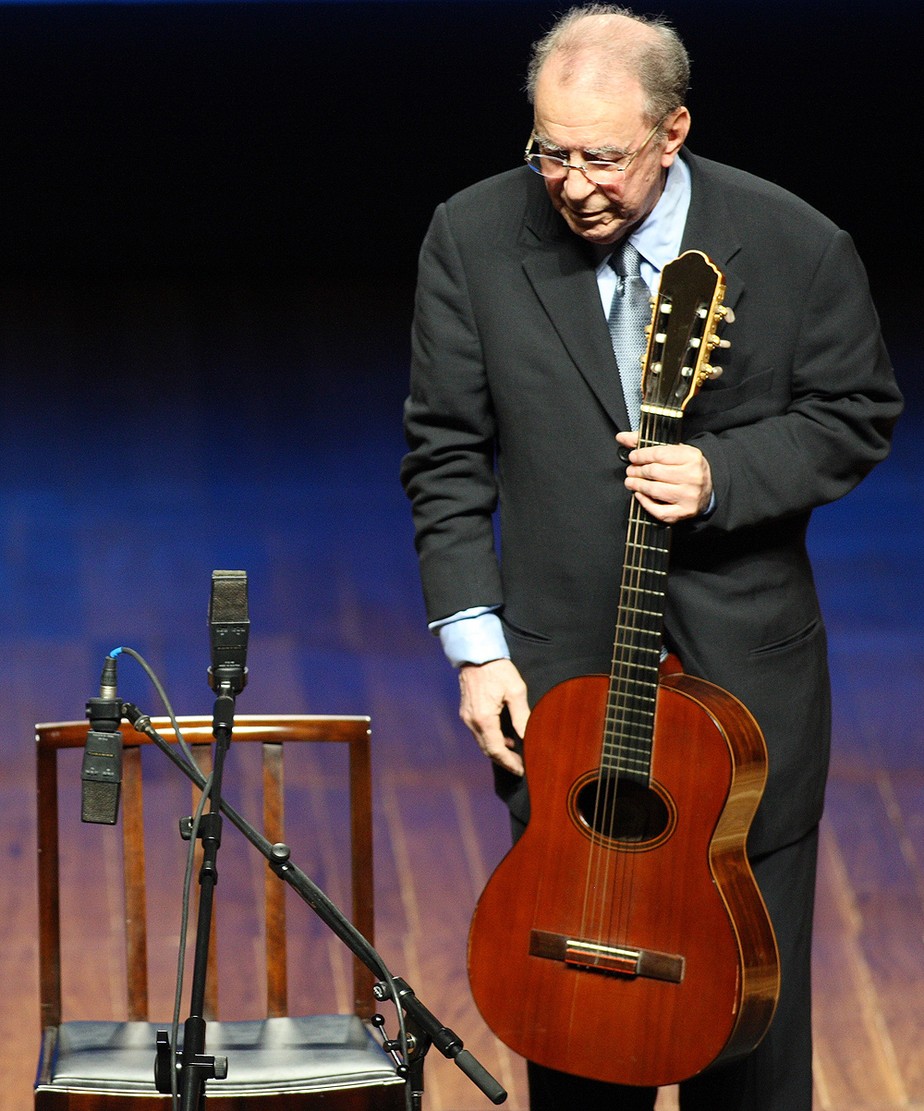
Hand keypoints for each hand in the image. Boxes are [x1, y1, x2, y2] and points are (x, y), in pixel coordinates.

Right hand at [458, 658, 528, 775]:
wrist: (476, 654)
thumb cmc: (497, 670)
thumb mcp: (516, 691)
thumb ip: (521, 716)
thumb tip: (528, 736)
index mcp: (484, 718)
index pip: (496, 750)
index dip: (509, 762)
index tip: (521, 770)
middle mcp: (472, 721)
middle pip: (487, 750)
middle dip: (504, 760)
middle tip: (520, 765)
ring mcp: (466, 717)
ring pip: (481, 742)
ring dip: (497, 750)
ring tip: (515, 752)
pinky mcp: (466, 712)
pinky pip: (478, 732)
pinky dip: (490, 739)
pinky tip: (504, 736)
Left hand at [616, 431, 712, 523]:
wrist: (707, 489)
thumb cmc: (687, 468)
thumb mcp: (673, 450)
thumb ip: (647, 443)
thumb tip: (622, 437)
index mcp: (691, 457)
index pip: (659, 454)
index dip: (641, 455)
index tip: (633, 457)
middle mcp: (692, 476)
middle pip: (655, 472)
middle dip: (637, 471)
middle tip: (631, 470)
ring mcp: (689, 495)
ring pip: (654, 490)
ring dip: (638, 486)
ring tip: (631, 482)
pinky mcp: (684, 511)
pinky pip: (659, 510)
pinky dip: (645, 502)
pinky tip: (640, 495)